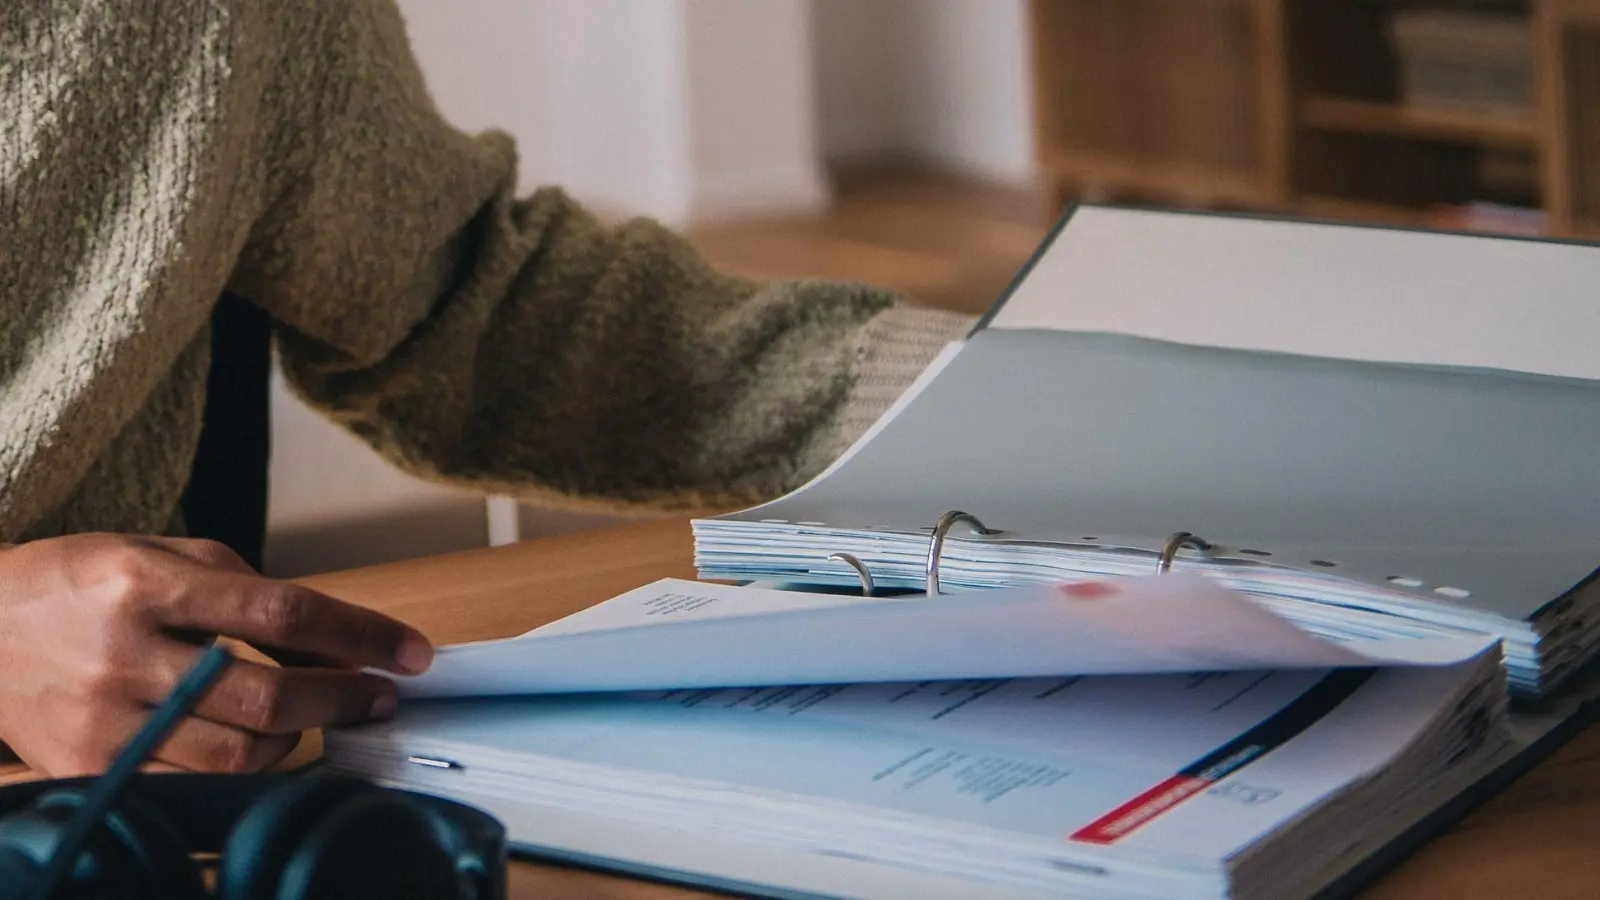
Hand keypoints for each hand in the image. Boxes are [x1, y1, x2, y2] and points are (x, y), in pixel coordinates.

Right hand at [0, 534, 433, 776]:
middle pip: (267, 693)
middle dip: (344, 698)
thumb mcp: (168, 558)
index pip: (283, 613)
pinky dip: (244, 769)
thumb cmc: (85, 584)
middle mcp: (123, 653)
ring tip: (314, 714)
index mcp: (146, 584)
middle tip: (381, 695)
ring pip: (237, 753)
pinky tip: (260, 743)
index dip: (360, 635)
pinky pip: (194, 784)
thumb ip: (256, 595)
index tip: (412, 653)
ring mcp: (104, 719)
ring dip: (299, 737)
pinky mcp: (88, 765)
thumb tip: (340, 644)